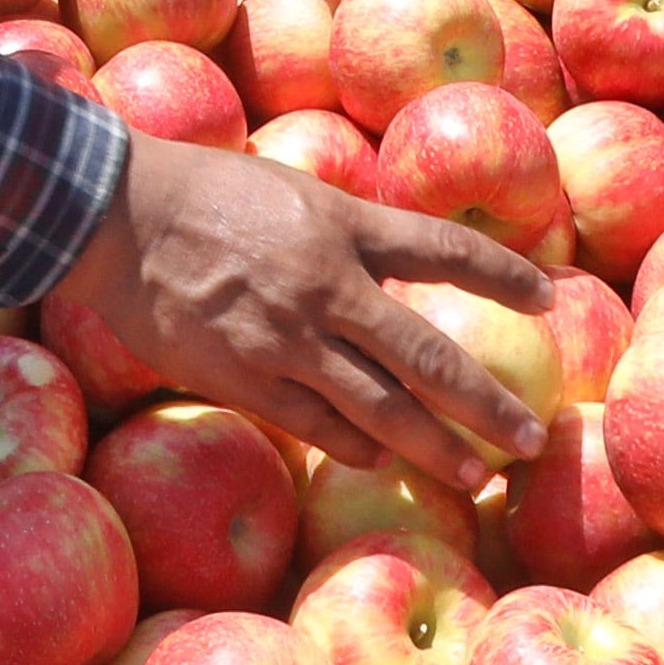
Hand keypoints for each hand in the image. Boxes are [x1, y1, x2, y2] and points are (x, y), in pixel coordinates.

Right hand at [49, 139, 550, 493]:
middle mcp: (326, 286)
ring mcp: (286, 340)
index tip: (547, 297)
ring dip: (434, 447)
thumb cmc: (205, 191)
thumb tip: (398, 265)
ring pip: (380, 408)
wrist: (116, 215)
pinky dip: (355, 447)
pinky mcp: (244, 377)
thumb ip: (348, 232)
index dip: (500, 274)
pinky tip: (380, 462)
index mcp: (343, 226)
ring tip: (476, 474)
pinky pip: (316, 425)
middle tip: (529, 438)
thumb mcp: (294, 190)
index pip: (443, 250)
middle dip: (485, 402)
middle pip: (427, 355)